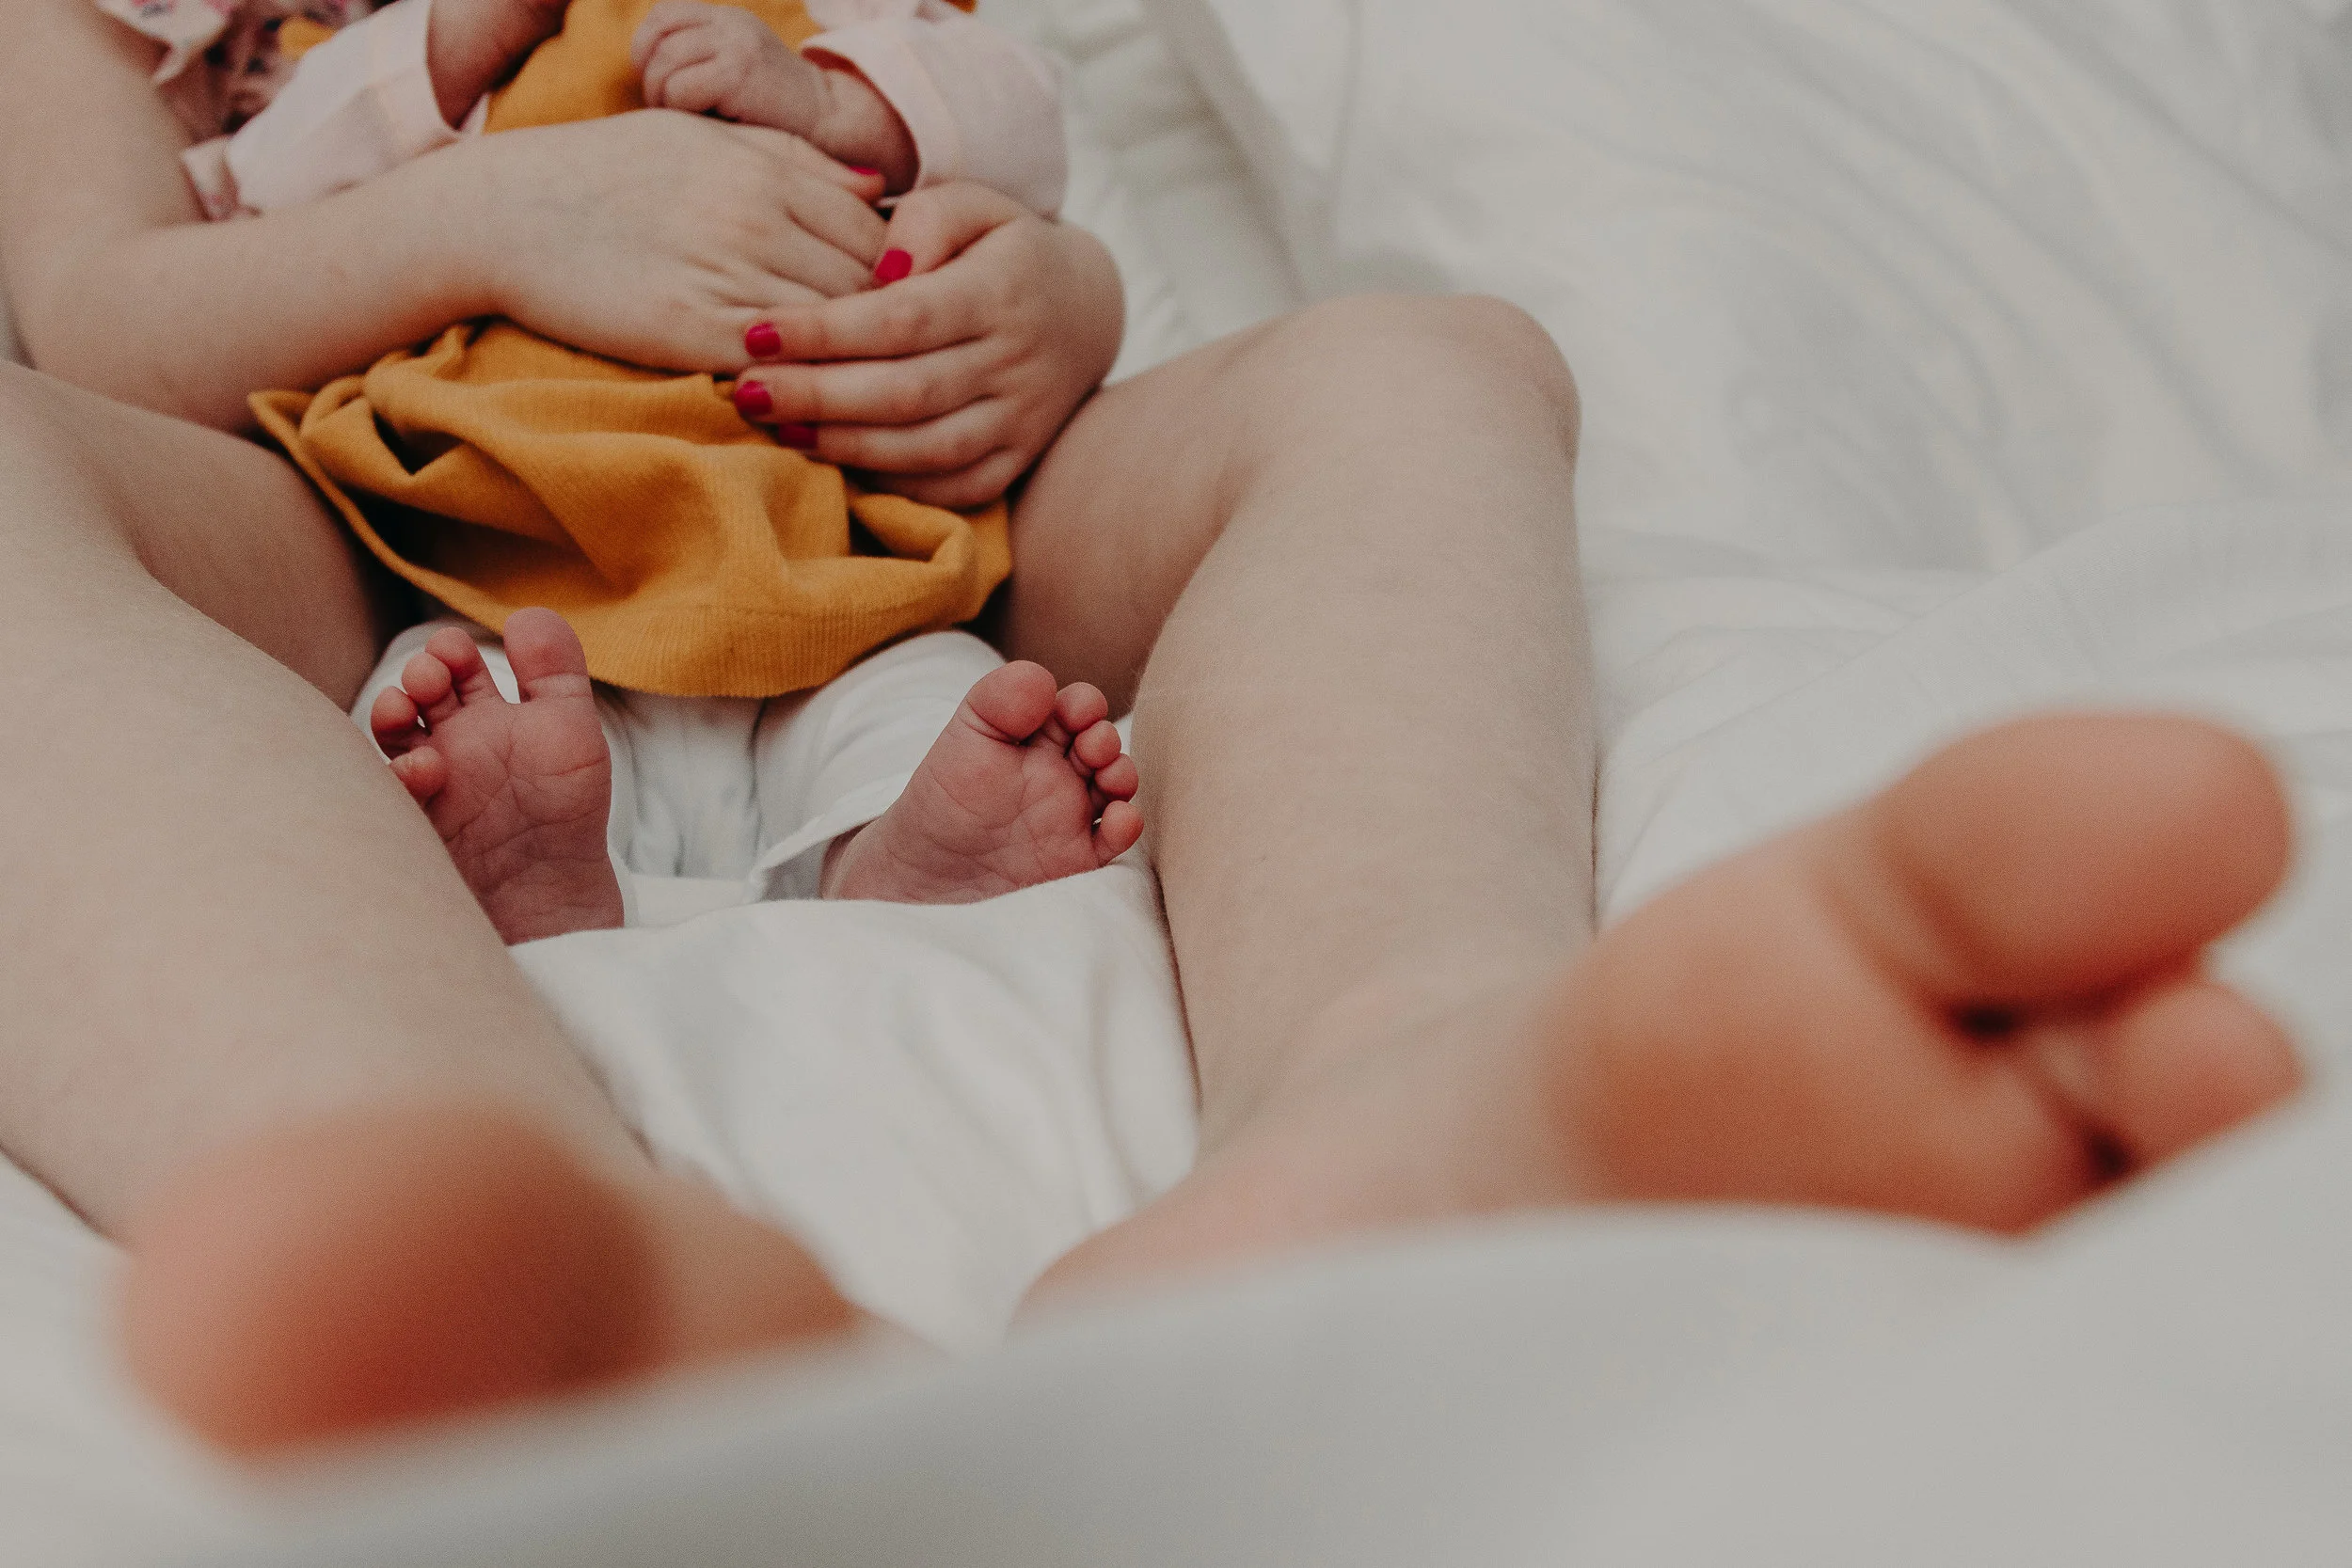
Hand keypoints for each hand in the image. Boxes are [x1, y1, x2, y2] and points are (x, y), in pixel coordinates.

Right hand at [460, 109, 889, 372]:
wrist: (504, 213)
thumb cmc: (606, 173)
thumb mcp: (701, 139)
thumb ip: (794, 159)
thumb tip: (877, 190)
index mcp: (765, 173)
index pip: (876, 236)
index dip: (899, 279)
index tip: (897, 310)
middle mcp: (753, 220)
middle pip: (867, 288)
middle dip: (888, 327)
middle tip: (896, 362)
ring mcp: (721, 276)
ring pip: (832, 331)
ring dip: (854, 364)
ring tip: (865, 392)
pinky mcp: (687, 332)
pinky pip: (778, 366)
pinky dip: (805, 384)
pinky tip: (811, 401)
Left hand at [631, 0, 916, 187]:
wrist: (837, 127)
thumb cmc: (781, 119)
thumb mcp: (739, 75)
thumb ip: (699, 64)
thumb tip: (642, 78)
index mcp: (729, 19)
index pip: (663, 14)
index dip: (646, 46)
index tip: (656, 82)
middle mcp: (731, 23)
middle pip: (656, 39)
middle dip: (651, 79)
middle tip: (669, 110)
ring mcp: (735, 44)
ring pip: (663, 65)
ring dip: (663, 99)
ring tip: (687, 122)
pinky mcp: (738, 72)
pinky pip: (680, 90)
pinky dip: (681, 112)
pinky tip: (705, 126)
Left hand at [732, 183, 1124, 508]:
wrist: (1086, 309)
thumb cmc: (1002, 248)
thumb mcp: (975, 204)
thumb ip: (925, 219)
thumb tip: (880, 268)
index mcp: (1000, 293)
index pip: (902, 320)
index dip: (826, 333)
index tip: (756, 332)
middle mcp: (1016, 363)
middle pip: (907, 393)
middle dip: (819, 397)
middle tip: (748, 392)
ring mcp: (1022, 419)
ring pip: (929, 449)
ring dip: (847, 446)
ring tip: (779, 428)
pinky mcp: (1019, 459)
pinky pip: (954, 489)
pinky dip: (894, 484)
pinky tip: (837, 462)